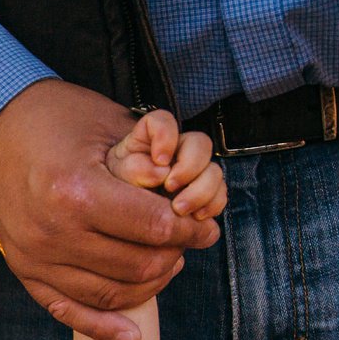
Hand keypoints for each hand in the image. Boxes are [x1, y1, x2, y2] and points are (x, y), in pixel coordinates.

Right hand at [0, 80, 221, 339]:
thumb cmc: (54, 117)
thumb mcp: (107, 125)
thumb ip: (151, 159)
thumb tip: (189, 195)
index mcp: (78, 191)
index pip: (155, 227)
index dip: (191, 230)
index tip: (206, 227)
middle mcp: (55, 232)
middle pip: (139, 265)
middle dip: (175, 256)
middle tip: (187, 244)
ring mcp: (35, 257)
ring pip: (111, 294)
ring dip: (149, 286)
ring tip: (166, 266)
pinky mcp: (24, 270)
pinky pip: (69, 312)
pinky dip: (103, 327)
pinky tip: (131, 335)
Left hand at [107, 109, 228, 219]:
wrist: (126, 218)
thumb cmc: (118, 190)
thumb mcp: (117, 177)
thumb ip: (134, 169)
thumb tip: (160, 172)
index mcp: (150, 139)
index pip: (163, 121)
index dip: (166, 136)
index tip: (159, 160)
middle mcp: (177, 151)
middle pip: (201, 143)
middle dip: (189, 167)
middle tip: (170, 187)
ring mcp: (194, 173)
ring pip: (214, 171)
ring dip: (201, 191)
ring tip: (179, 209)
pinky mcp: (204, 196)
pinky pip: (220, 195)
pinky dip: (212, 205)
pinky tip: (195, 216)